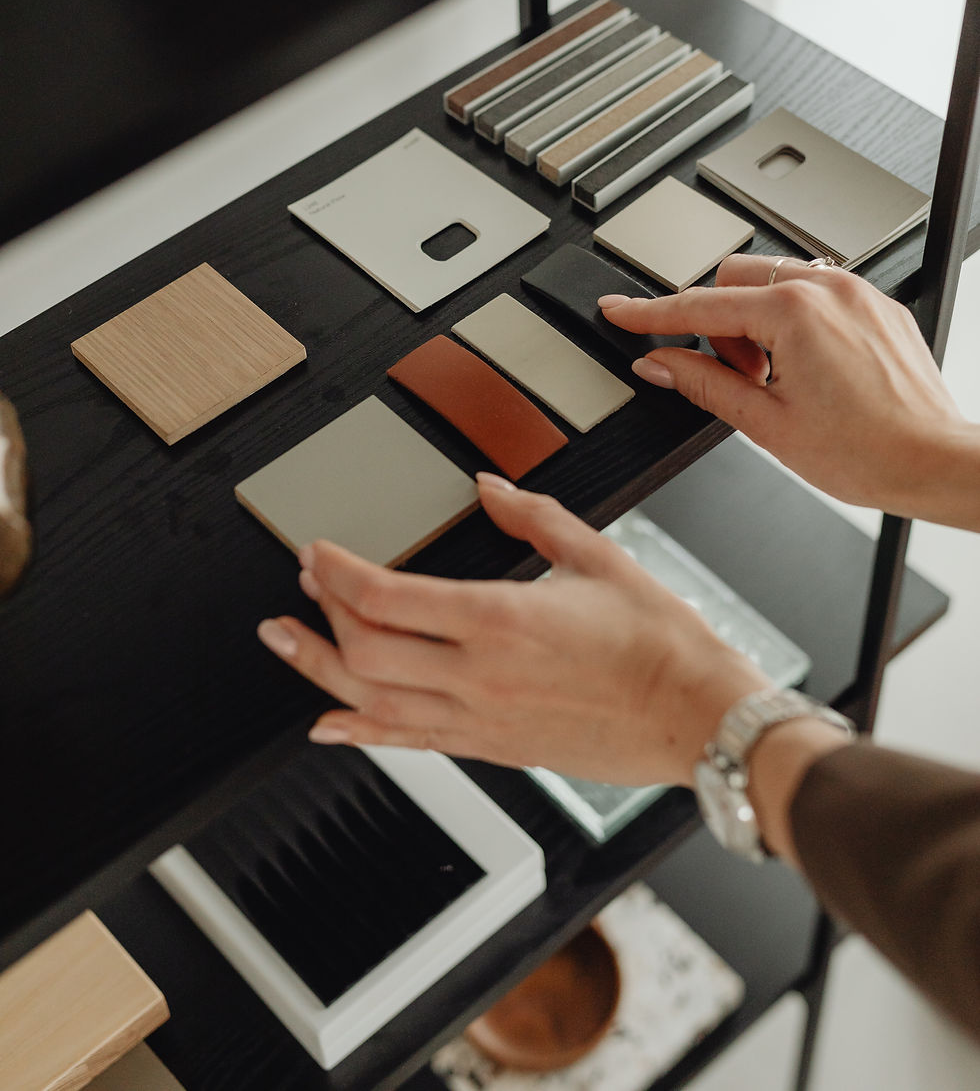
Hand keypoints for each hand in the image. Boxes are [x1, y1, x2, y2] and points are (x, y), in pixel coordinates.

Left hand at [257, 474, 766, 787]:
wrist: (694, 714)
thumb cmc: (657, 641)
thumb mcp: (596, 555)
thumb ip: (531, 515)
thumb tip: (489, 487)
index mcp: (499, 619)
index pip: (386, 598)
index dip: (337, 573)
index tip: (317, 552)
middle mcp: (478, 676)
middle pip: (366, 650)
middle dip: (323, 612)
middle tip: (306, 583)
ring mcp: (480, 719)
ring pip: (372, 702)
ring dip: (318, 669)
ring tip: (285, 643)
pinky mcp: (492, 748)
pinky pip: (409, 744)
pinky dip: (361, 731)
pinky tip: (331, 724)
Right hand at [599, 254, 977, 520]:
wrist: (936, 462)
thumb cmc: (869, 452)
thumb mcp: (766, 424)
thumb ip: (703, 384)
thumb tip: (660, 364)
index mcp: (793, 312)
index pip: (699, 305)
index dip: (649, 313)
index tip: (618, 311)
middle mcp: (827, 288)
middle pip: (734, 279)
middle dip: (718, 323)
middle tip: (734, 377)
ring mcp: (856, 292)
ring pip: (774, 282)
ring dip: (756, 322)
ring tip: (775, 380)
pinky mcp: (876, 305)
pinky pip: (815, 293)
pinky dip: (793, 323)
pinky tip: (806, 371)